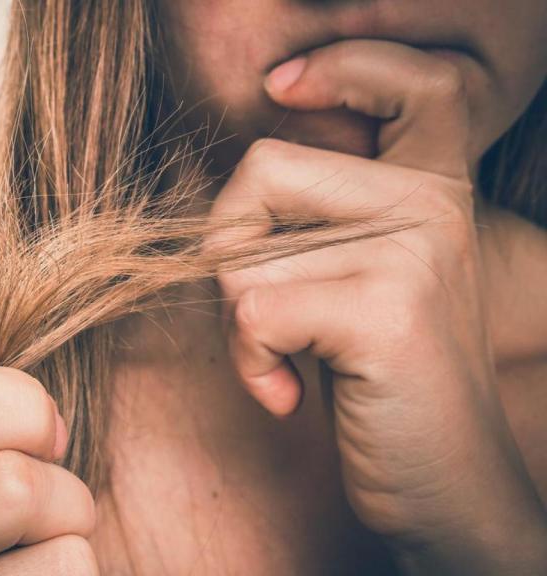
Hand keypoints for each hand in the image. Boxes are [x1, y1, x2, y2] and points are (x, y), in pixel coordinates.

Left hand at [211, 39, 546, 572]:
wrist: (444, 484)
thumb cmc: (379, 382)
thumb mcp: (357, 283)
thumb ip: (317, 225)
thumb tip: (224, 200)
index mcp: (433, 189)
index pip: (414, 82)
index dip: (344, 67)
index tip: (282, 88)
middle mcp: (431, 205)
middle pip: (262, 168)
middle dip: (228, 247)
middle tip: (261, 313)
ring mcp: (414, 252)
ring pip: (244, 254)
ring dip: (239, 325)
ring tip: (290, 362)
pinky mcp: (385, 311)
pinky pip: (252, 311)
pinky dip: (250, 363)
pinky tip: (291, 393)